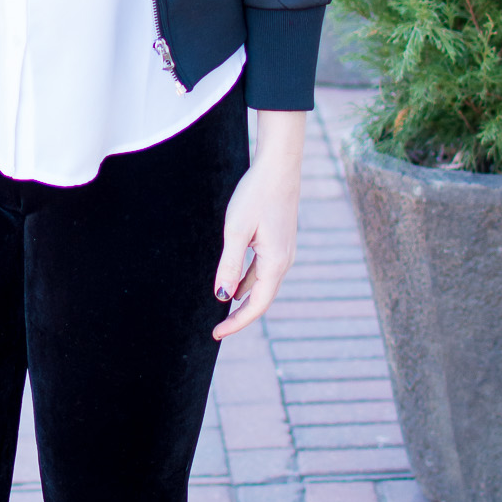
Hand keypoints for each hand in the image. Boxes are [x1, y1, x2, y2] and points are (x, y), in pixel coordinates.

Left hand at [213, 109, 305, 339]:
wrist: (279, 166)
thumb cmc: (255, 194)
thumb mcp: (236, 231)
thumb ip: (229, 265)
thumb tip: (222, 296)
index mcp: (275, 262)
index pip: (256, 305)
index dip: (237, 323)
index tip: (216, 334)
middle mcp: (284, 261)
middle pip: (262, 299)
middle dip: (240, 316)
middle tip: (218, 329)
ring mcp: (284, 251)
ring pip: (263, 285)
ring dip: (245, 299)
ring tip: (224, 312)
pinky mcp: (280, 241)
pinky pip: (265, 270)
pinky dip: (250, 282)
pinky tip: (236, 284)